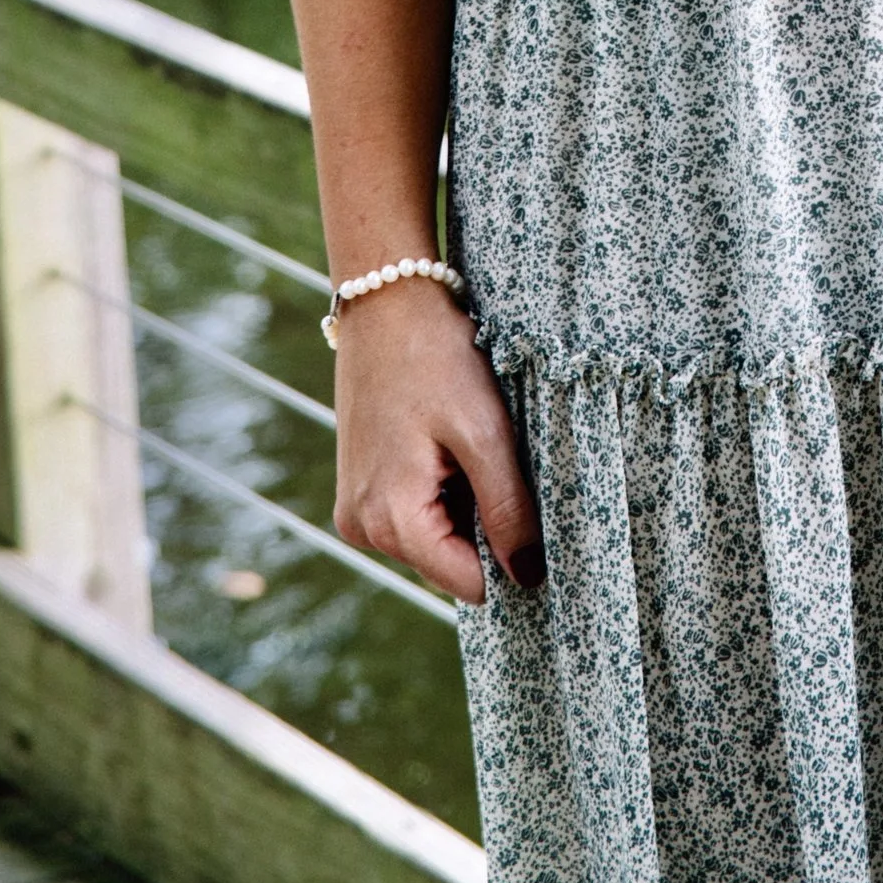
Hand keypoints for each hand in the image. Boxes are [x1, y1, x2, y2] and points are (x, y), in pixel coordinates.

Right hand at [331, 274, 541, 603]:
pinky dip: (440, 488)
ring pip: (434, 538)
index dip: (509, 554)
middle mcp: (362, 527)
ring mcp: (355, 508)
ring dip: (462, 503)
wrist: (385, 300)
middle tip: (490, 458)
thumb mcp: (485, 432)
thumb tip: (528, 575)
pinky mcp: (358, 488)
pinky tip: (444, 441)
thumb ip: (507, 508)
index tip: (528, 506)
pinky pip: (413, 513)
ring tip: (463, 444)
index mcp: (391, 520)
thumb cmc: (436, 358)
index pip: (469, 582)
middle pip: (450, 563)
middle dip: (483, 524)